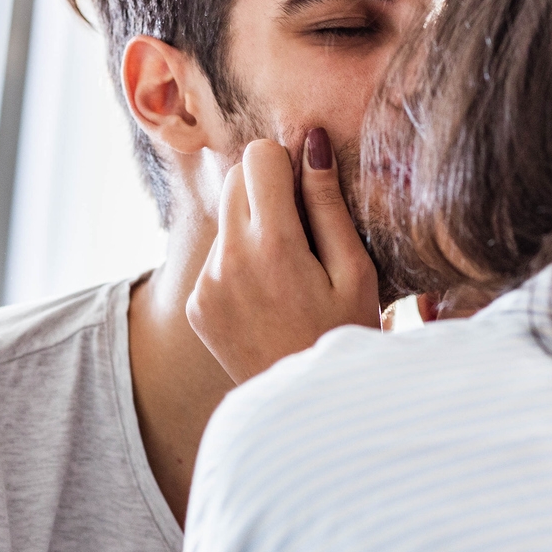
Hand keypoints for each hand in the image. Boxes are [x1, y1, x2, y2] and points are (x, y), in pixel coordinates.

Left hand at [189, 128, 380, 382]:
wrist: (309, 410)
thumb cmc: (345, 338)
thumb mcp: (355, 272)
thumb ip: (328, 205)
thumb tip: (310, 141)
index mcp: (273, 245)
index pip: (259, 156)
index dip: (288, 167)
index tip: (309, 195)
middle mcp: (228, 259)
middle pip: (236, 178)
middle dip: (267, 190)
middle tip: (303, 233)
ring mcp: (205, 284)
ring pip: (226, 219)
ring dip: (253, 229)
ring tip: (287, 276)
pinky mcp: (196, 305)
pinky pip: (216, 259)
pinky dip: (240, 266)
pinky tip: (268, 300)